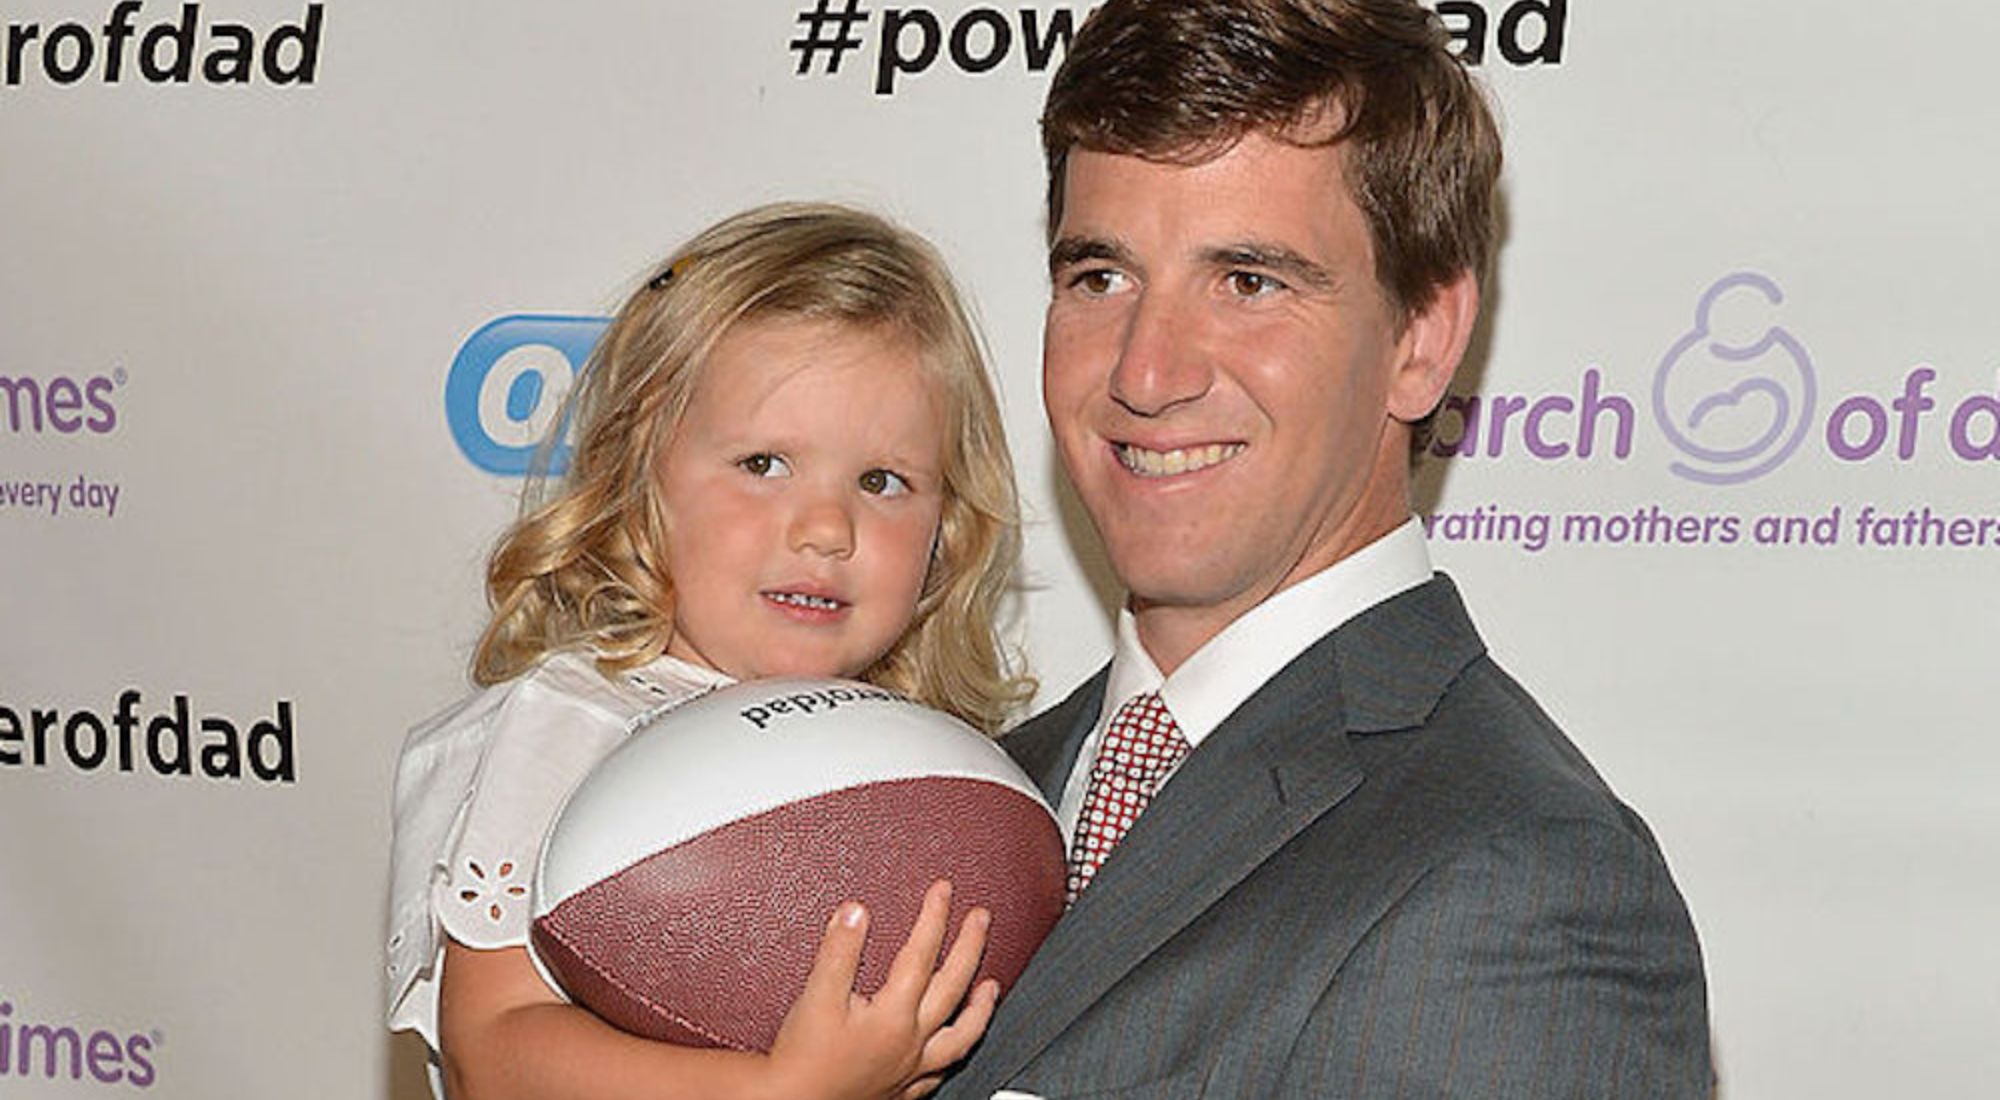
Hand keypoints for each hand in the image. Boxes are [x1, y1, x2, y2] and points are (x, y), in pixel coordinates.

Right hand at [765, 880, 998, 1099]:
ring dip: (980, 1008)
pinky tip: (954, 1045)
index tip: (943, 890)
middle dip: (970, 946)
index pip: (922, 954)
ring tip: (991, 986)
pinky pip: (941, 1071)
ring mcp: (912, 1069)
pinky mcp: (903, 1091)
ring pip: (962, 1035)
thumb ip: (839, 950)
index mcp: (894, 1015)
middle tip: (981, 918)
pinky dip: (954, 1053)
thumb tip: (856, 911)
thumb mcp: (817, 995)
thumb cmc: (802, 1059)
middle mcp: (911, 1041)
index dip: (934, 916)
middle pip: (953, 986)